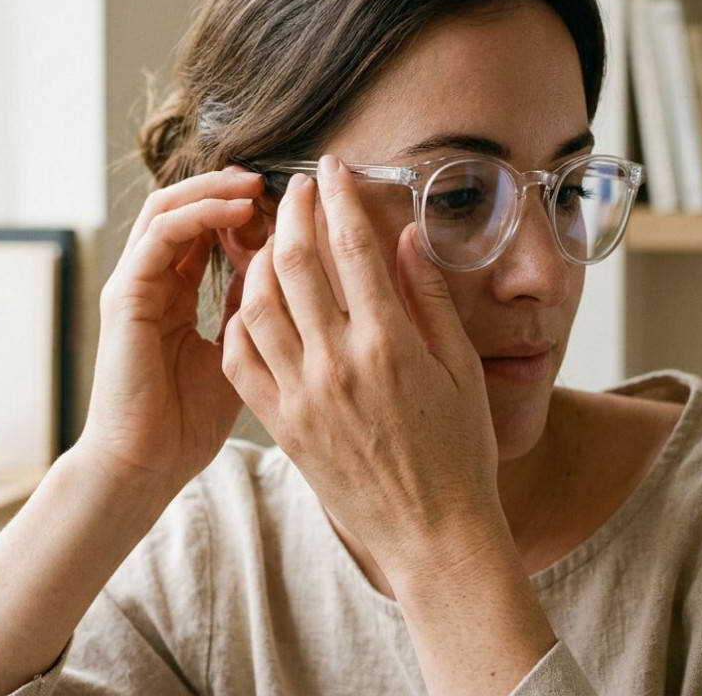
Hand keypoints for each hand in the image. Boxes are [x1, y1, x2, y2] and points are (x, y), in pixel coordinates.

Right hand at [80, 168, 263, 494]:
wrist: (144, 466)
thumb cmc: (188, 423)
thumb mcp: (236, 353)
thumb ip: (252, 310)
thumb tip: (287, 271)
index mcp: (174, 294)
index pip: (206, 230)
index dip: (247, 210)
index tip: (293, 204)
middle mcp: (150, 281)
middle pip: (186, 208)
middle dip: (231, 188)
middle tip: (280, 180)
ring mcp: (134, 284)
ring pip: (170, 207)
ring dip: (217, 190)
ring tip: (260, 184)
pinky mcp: (126, 294)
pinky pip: (162, 234)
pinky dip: (200, 213)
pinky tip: (238, 211)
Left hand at [221, 154, 501, 573]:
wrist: (432, 533)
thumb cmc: (459, 451)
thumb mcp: (462, 368)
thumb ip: (430, 298)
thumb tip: (406, 237)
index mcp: (389, 343)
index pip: (352, 246)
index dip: (338, 196)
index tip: (333, 167)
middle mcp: (338, 364)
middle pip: (295, 262)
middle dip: (291, 211)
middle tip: (295, 186)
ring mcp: (302, 395)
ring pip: (257, 304)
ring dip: (258, 259)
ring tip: (271, 237)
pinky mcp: (280, 425)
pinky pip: (241, 358)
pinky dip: (240, 320)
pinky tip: (253, 301)